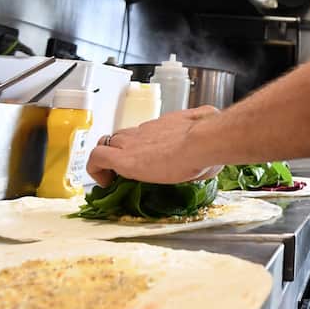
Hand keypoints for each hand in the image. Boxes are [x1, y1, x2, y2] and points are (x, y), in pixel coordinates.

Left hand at [86, 106, 221, 185]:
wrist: (203, 141)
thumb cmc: (210, 141)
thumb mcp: (207, 136)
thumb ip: (205, 142)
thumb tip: (214, 155)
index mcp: (164, 125)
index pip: (143, 132)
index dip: (138, 146)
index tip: (143, 158)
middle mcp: (144, 131)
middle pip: (121, 137)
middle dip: (119, 152)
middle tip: (126, 171)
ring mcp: (131, 143)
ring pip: (106, 144)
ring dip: (107, 160)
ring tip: (113, 178)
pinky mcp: (123, 159)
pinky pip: (96, 159)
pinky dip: (95, 170)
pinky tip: (104, 183)